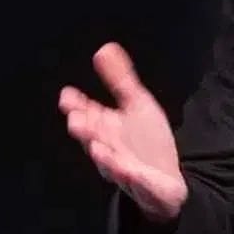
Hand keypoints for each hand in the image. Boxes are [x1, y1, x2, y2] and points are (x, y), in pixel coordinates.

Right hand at [59, 42, 187, 222]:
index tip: (67, 96)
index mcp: (106, 128)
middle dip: (85, 130)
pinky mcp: (144, 186)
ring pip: (111, 164)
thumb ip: (120, 80)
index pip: (87, 115)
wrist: (166, 180)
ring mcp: (124, 170)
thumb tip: (104, 48)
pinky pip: (137, 182)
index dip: (77, 107)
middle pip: (94, 139)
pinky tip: (128, 169)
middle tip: (75, 119)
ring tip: (96, 146)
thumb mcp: (137, 105)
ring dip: (103, 156)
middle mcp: (110, 149)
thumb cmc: (145, 142)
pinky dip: (131, 176)